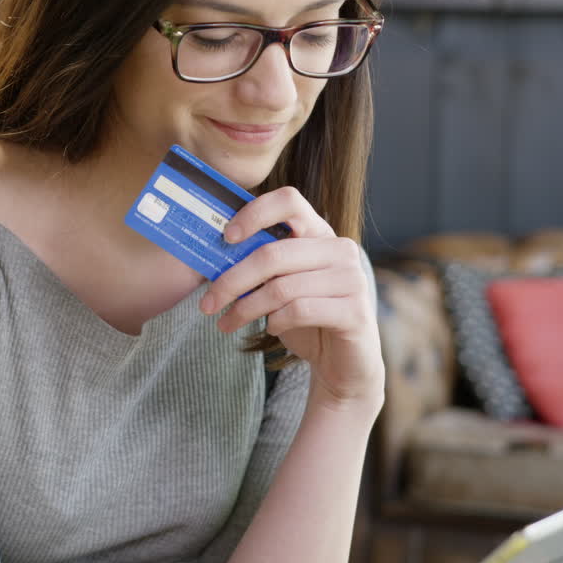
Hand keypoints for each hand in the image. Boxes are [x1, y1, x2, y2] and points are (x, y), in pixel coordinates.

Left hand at [198, 186, 382, 405]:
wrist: (343, 361)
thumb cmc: (306, 317)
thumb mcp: (280, 284)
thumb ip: (259, 266)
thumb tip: (213, 257)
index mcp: (320, 233)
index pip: (289, 201)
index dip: (254, 214)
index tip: (226, 237)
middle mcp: (340, 250)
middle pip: (273, 253)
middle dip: (232, 280)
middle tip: (207, 303)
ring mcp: (352, 279)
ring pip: (282, 287)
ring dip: (246, 308)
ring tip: (228, 322)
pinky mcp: (354, 312)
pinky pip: (300, 311)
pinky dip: (276, 322)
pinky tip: (271, 328)